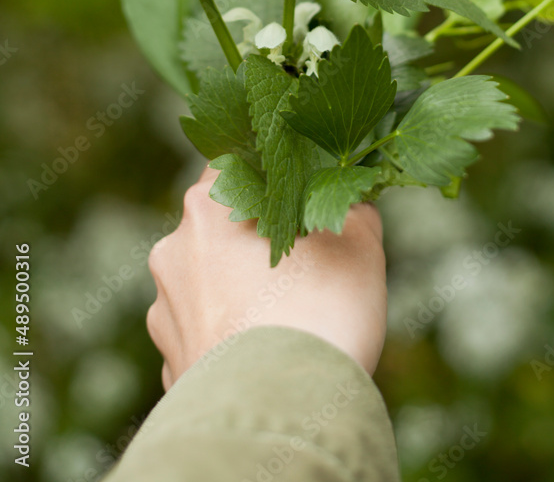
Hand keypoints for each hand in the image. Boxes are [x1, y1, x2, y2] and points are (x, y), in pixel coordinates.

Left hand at [147, 165, 386, 388]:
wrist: (281, 418)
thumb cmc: (318, 316)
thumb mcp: (359, 246)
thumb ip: (353, 207)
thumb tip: (353, 198)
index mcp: (208, 208)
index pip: (232, 163)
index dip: (270, 172)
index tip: (300, 190)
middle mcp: (173, 251)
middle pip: (219, 224)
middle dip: (257, 235)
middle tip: (305, 255)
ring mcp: (165, 310)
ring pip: (209, 280)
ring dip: (241, 287)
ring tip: (289, 312)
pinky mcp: (170, 363)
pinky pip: (205, 332)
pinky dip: (231, 334)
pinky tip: (268, 348)